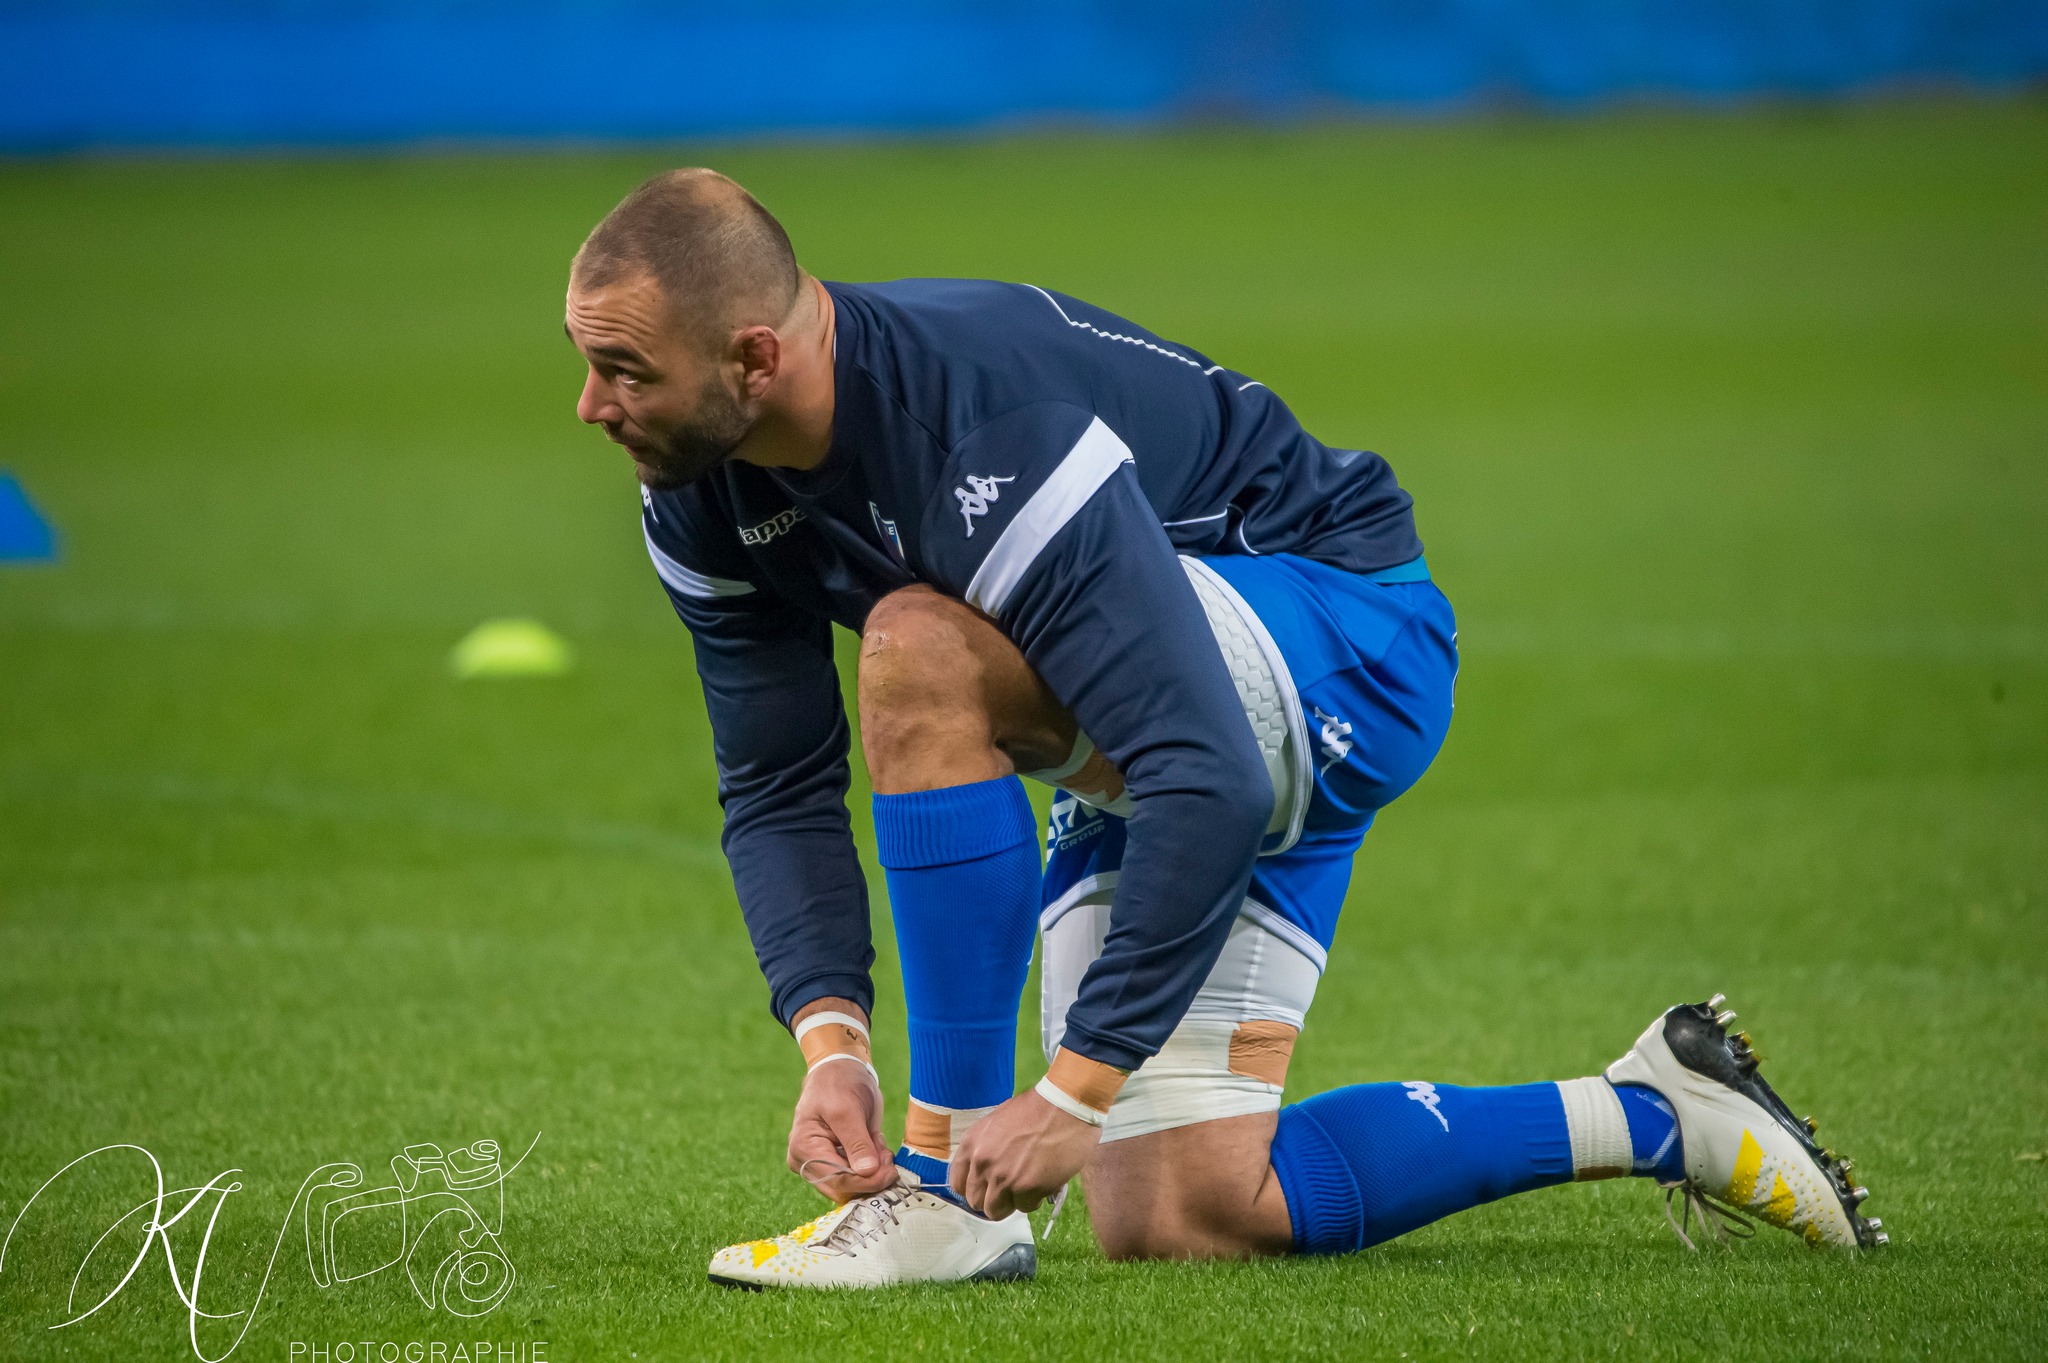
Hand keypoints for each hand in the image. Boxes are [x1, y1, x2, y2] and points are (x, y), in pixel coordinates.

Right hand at [786, 1059, 896, 1202]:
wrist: (841, 1069)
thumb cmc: (839, 1083)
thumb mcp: (848, 1109)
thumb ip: (857, 1142)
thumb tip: (867, 1172)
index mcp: (803, 1148)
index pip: (836, 1179)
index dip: (865, 1181)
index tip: (891, 1172)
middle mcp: (808, 1161)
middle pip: (843, 1187)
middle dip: (871, 1177)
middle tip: (889, 1159)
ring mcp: (822, 1163)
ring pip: (853, 1185)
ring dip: (874, 1172)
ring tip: (883, 1149)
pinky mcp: (837, 1161)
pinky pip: (858, 1176)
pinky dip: (873, 1166)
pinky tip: (877, 1147)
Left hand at [949, 1089, 1100, 1219]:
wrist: (1064, 1106)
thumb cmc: (1034, 1109)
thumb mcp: (996, 1123)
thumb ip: (985, 1148)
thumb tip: (985, 1173)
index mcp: (971, 1145)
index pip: (957, 1184)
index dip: (974, 1188)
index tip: (986, 1188)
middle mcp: (983, 1164)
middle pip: (976, 1202)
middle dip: (993, 1199)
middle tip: (1010, 1189)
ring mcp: (1004, 1179)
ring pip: (996, 1211)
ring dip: (1011, 1203)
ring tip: (1026, 1187)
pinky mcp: (1028, 1189)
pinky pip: (1025, 1208)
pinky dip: (1034, 1200)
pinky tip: (1042, 1182)